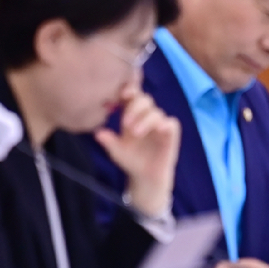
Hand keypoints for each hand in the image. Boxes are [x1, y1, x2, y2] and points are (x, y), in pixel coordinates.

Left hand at [94, 84, 179, 217]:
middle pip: (144, 99)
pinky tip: (159, 128)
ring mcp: (160, 123)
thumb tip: (97, 133)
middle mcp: (147, 115)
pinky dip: (165, 123)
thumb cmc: (130, 159)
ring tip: (135, 132)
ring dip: (145, 119)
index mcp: (132, 114)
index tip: (123, 94)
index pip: (132, 95)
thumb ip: (109, 142)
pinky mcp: (170, 133)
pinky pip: (171, 123)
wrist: (145, 177)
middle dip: (135, 107)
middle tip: (125, 122)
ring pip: (156, 112)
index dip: (130, 89)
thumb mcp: (117, 152)